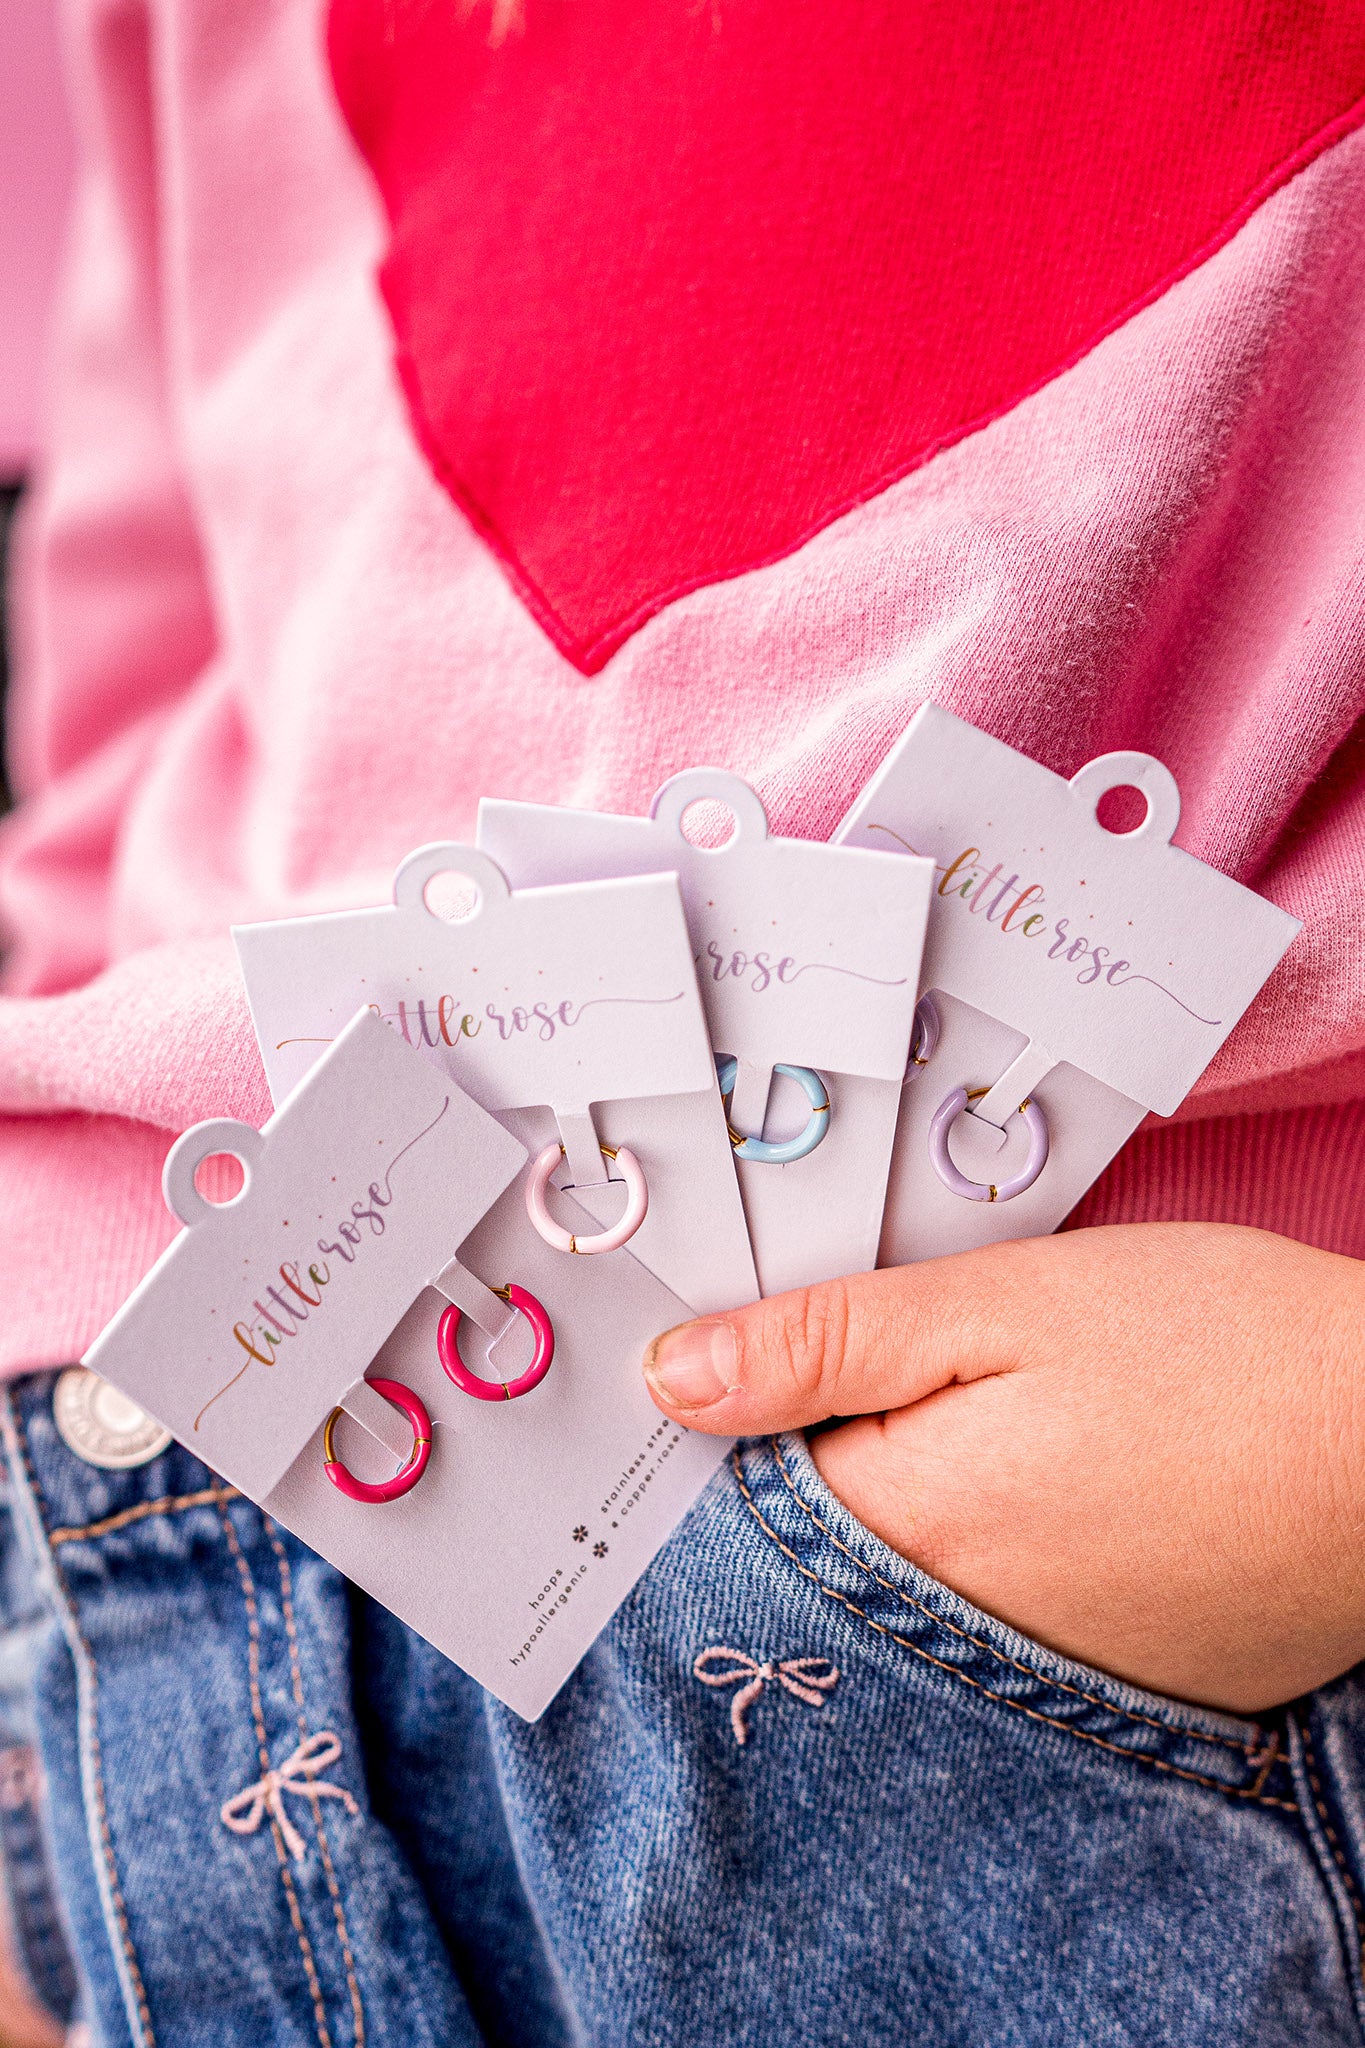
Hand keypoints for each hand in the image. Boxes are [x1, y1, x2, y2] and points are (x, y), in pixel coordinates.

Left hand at [641, 1223, 1364, 1712]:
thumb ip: (827, 1343)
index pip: (737, 1492)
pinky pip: (1004, 1615)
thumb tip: (676, 1380)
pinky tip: (1074, 1478)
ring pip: (915, 1578)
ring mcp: (1040, 1674)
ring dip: (928, 1499)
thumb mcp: (1003, 1303)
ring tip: (1016, 1418)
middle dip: (830, 1449)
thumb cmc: (1221, 1351)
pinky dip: (1010, 1546)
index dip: (731, 1413)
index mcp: (903, 1527)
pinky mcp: (1118, 1681)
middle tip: (915, 1369)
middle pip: (825, 1540)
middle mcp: (954, 1635)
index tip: (736, 1359)